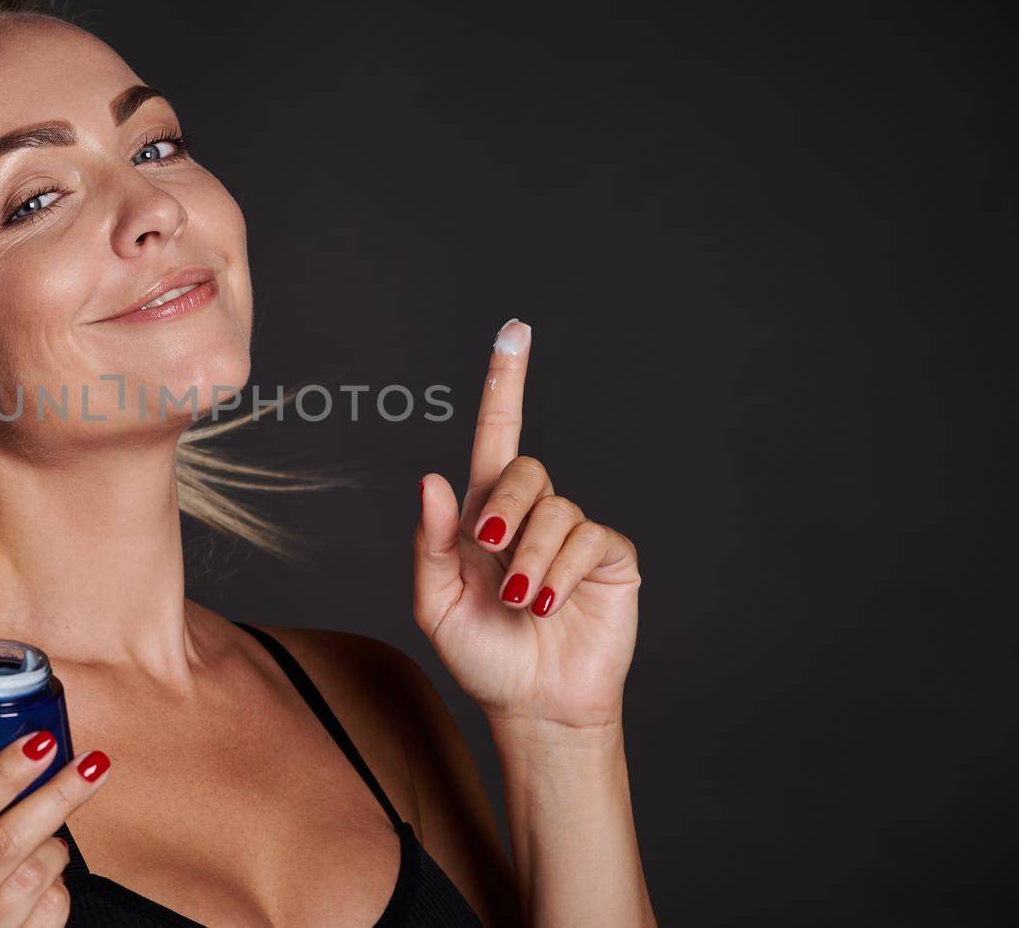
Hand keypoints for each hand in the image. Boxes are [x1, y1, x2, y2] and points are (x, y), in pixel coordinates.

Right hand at [0, 731, 110, 926]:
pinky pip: (53, 908)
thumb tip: (30, 756)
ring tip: (47, 841)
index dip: (1, 774)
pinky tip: (45, 881)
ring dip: (54, 848)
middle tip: (90, 766)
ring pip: (34, 876)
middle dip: (55, 797)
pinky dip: (59, 885)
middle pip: (2, 844)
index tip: (41, 743)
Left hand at [413, 319, 641, 732]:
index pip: (494, 434)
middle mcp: (530, 513)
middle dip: (504, 509)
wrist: (533, 707)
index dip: (504, 382)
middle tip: (492, 557)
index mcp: (483, 514)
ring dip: (529, 558)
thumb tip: (431, 479)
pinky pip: (586, 537)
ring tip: (519, 603)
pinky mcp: (609, 556)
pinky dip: (559, 570)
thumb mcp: (436, 603)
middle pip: (522, 468)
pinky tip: (548, 603)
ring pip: (554, 508)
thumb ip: (430, 541)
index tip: (514, 330)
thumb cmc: (483, 656)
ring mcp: (572, 533)